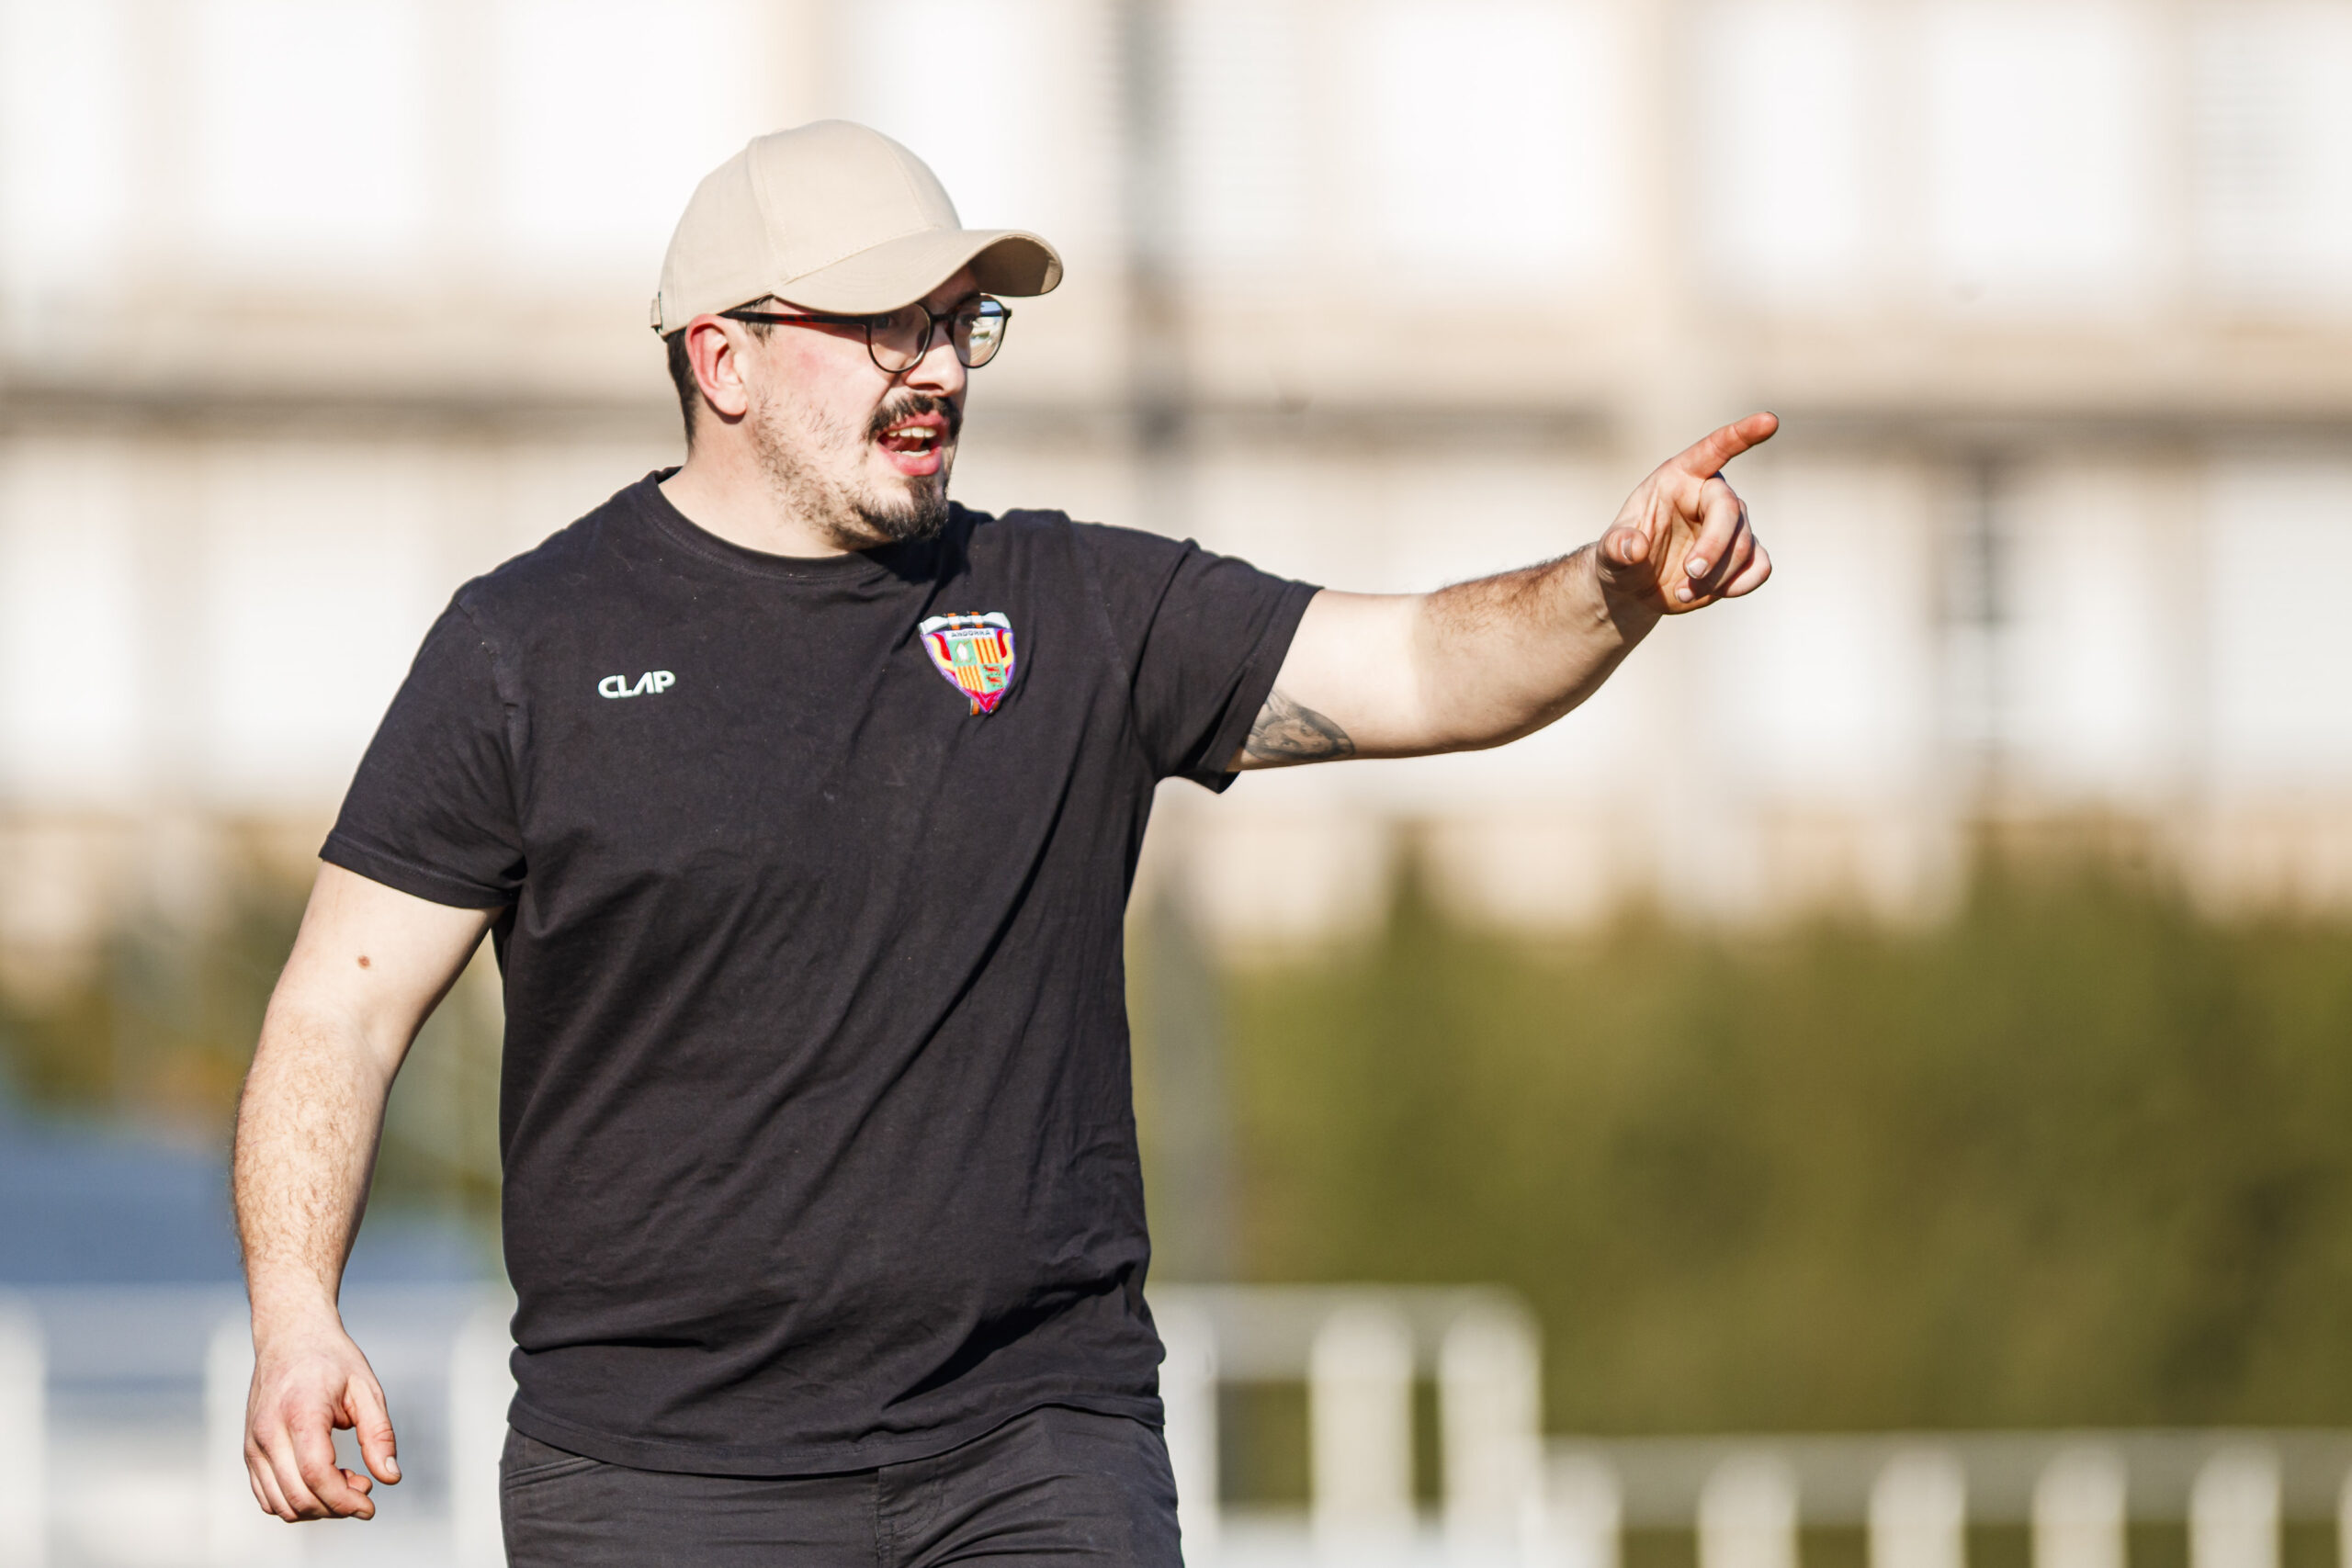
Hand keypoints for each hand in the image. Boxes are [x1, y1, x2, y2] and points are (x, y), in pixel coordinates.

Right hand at [244, 1314, 399, 1521]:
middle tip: (365, 1488)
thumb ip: (379, 1435)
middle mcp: (268, 1433)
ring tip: (347, 1481)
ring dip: (317, 1508)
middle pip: (298, 1496)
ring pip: (279, 1504)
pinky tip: (323, 1481)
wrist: (290, 1337)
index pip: (317, 1475)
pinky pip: (267, 1496)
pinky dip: (296, 1502)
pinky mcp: (249, 1451)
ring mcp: (253, 1445)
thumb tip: (390, 1478)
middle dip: (336, 1507)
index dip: (346, 1500)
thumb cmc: (331, 1359)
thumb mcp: (366, 1389)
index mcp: (300, 1414)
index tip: (371, 1506)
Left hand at [1597, 412, 1776, 614]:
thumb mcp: (1609, 554)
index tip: (1770, 421)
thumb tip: (1634, 548)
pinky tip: (1715, 593)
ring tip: (1682, 592)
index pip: (1715, 448)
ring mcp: (1730, 525)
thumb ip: (1616, 548)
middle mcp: (1709, 495)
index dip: (1742, 435)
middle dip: (1714, 546)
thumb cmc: (1621, 557)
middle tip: (1689, 574)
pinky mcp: (1742, 554)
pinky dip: (1741, 584)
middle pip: (1731, 510)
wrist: (1634, 587)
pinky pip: (1760, 566)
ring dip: (1715, 576)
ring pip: (1744, 545)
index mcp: (1679, 477)